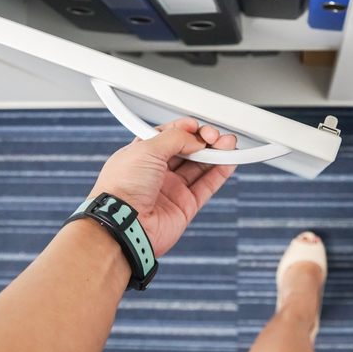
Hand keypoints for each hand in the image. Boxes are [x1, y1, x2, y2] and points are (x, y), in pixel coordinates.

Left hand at [87, 118, 236, 256]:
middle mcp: (157, 172)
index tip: (197, 126)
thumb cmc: (122, 189)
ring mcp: (172, 189)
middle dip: (204, 140)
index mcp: (142, 155)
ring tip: (229, 145)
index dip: (185, 129)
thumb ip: (175, 138)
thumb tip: (195, 138)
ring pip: (200, 167)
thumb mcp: (146, 149)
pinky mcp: (185, 206)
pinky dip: (221, 172)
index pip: (169, 136)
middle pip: (188, 151)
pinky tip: (230, 161)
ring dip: (216, 154)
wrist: (123, 224)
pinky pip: (207, 186)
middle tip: (215, 136)